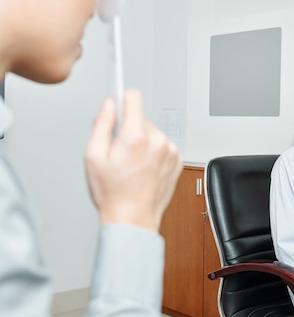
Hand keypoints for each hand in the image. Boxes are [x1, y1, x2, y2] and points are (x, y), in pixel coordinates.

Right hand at [84, 89, 182, 231]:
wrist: (133, 219)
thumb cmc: (113, 194)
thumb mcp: (93, 156)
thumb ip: (101, 124)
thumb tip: (108, 105)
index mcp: (137, 137)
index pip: (133, 98)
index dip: (122, 99)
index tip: (117, 102)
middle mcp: (158, 141)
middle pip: (141, 118)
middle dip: (128, 128)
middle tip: (118, 151)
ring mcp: (171, 151)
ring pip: (153, 132)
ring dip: (143, 141)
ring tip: (132, 164)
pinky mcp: (177, 160)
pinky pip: (163, 146)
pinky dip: (154, 152)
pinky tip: (143, 169)